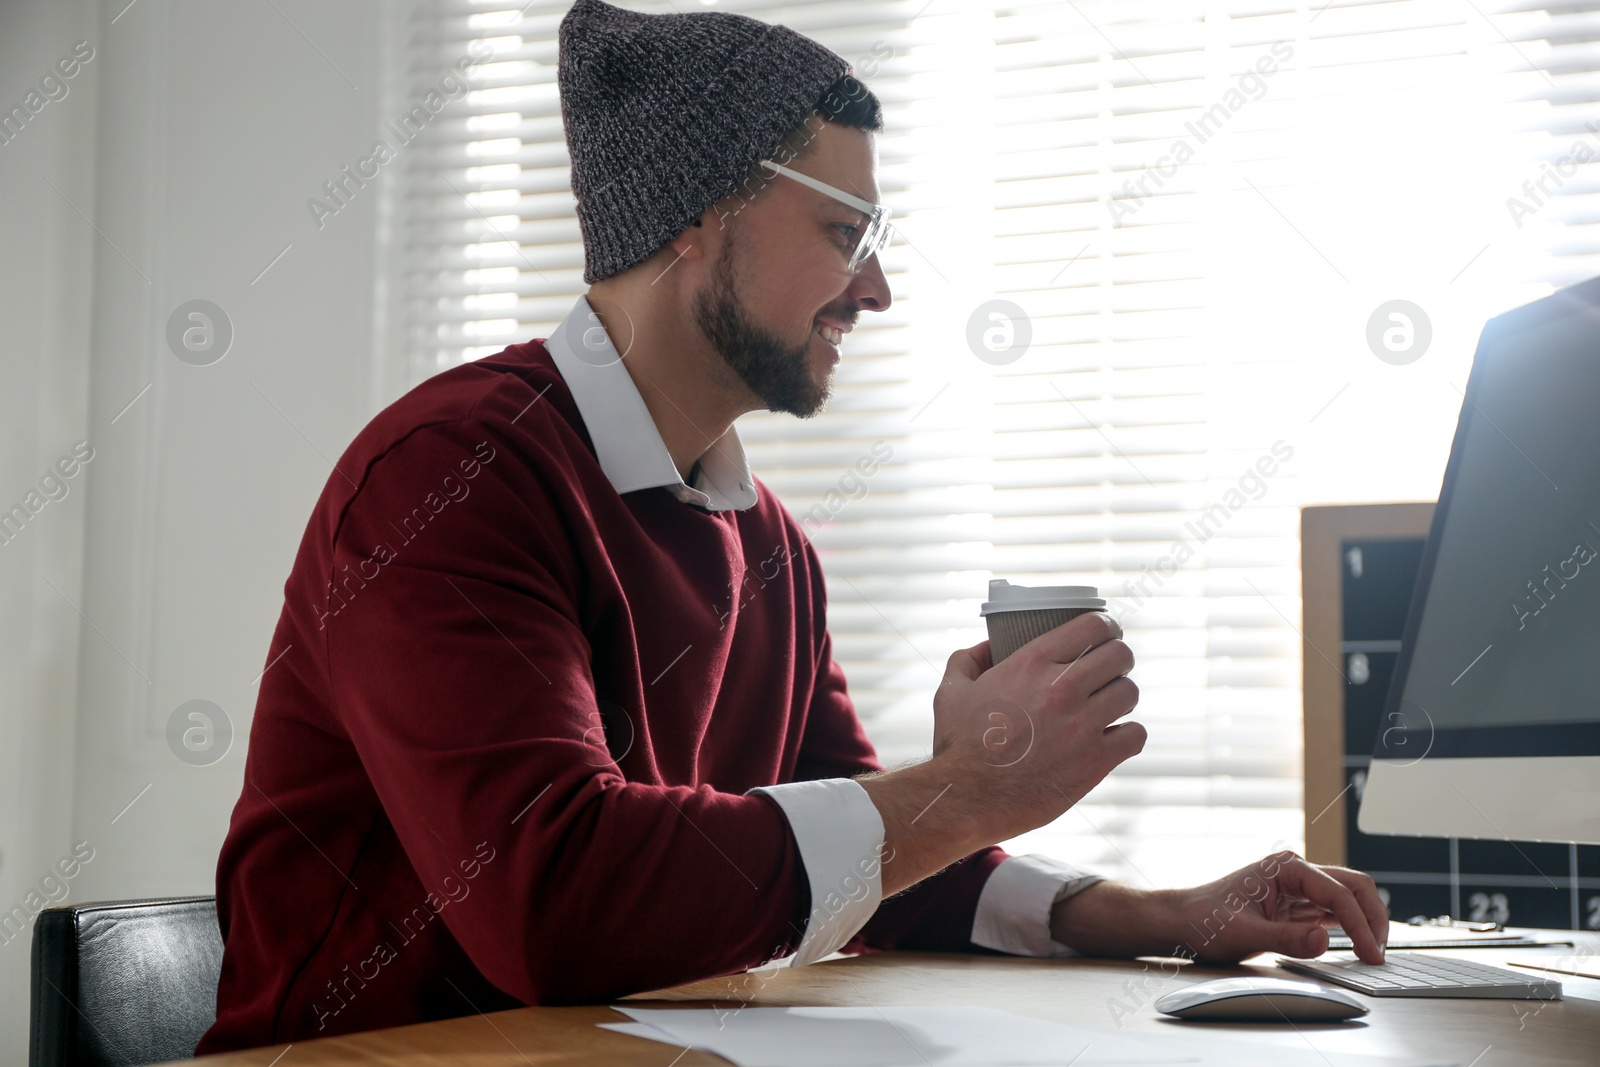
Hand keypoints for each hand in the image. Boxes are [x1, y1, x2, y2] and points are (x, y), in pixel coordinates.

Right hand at [930, 613, 1144, 842]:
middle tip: (1108, 674)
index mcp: (1031, 662)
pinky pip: (1135, 735)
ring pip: (1130, 693)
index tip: (1106, 636)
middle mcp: (1062, 687)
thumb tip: (988, 646)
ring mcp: (1082, 724)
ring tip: (1108, 708)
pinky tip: (1112, 739)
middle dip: (1118, 661)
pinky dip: (1127, 736)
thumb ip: (969, 659)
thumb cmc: (958, 745)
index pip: (1093, 625)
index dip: (1106, 628)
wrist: (967, 797)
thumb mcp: (951, 691)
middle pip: (1121, 655)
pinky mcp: (1095, 761)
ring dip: (1121, 698)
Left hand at [1049, 852, 1388, 964]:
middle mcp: (1296, 871)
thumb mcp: (1245, 934)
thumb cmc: (1204, 921)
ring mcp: (1298, 887)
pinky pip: (1333, 913)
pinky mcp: (1297, 905)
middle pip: (1353, 886)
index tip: (1371, 954)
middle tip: (1380, 952)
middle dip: (1372, 917)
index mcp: (1285, 867)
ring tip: (1374, 953)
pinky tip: (1356, 948)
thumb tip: (1325, 939)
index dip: (1360, 925)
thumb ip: (1287, 939)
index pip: (1338, 893)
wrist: (1181, 922)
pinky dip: (1350, 928)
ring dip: (1365, 922)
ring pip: (1348, 897)